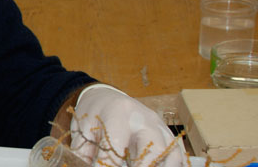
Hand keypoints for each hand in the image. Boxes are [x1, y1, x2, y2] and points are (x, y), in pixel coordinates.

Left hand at [70, 85, 185, 166]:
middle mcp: (144, 119)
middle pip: (153, 149)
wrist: (106, 97)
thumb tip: (80, 166)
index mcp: (117, 113)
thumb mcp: (81, 130)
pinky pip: (178, 156)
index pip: (115, 148)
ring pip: (171, 155)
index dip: (107, 166)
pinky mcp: (168, 136)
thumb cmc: (93, 115)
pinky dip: (169, 166)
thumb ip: (83, 153)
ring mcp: (159, 127)